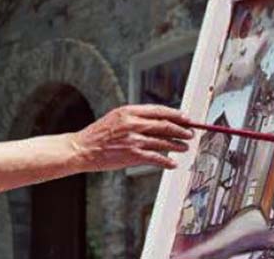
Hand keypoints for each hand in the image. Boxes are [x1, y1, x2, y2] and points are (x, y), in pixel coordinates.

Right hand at [68, 104, 193, 171]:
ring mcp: (133, 140)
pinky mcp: (132, 155)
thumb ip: (135, 117)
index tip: (186, 118)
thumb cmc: (98, 134)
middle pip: (165, 125)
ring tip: (184, 147)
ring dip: (177, 145)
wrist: (83, 149)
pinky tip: (172, 163)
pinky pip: (156, 158)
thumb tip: (157, 121)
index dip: (175, 114)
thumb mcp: (116, 118)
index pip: (158, 110)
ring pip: (163, 142)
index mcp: (128, 111)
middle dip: (181, 130)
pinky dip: (166, 161)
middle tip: (190, 134)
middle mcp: (133, 124)